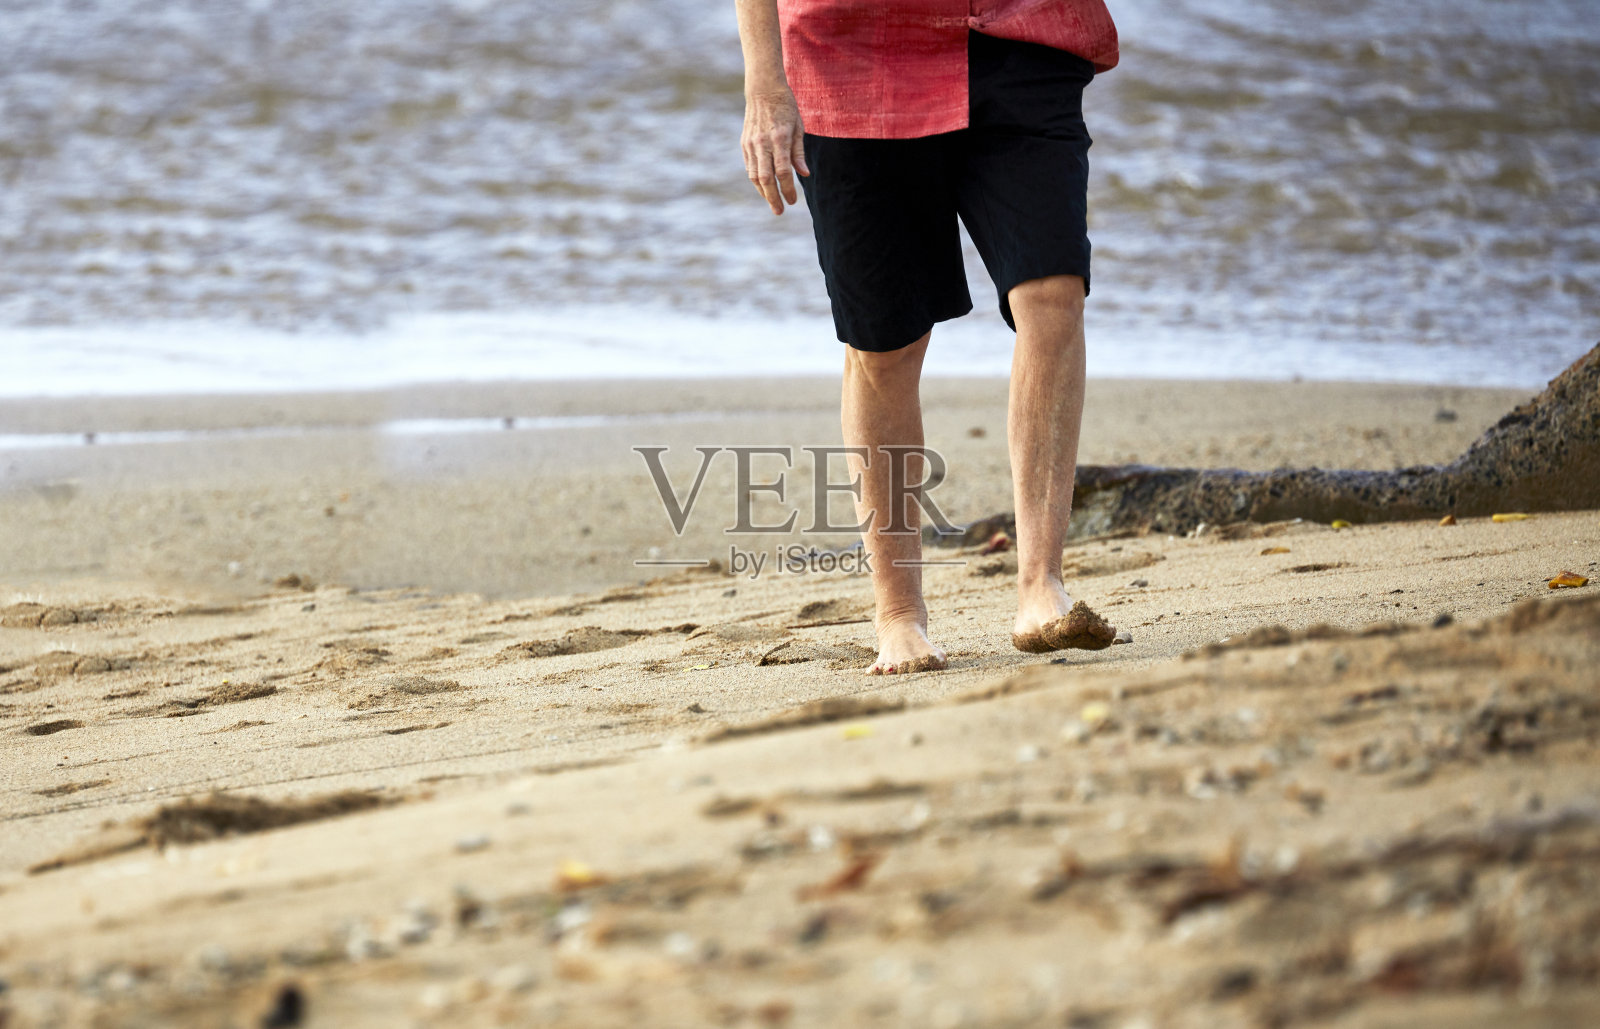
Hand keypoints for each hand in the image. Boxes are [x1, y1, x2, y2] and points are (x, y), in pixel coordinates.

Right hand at [742, 88, 808, 214]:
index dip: (788, 189)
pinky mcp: (744, 143)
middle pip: (766, 178)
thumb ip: (799, 152)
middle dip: (773, 198)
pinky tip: (764, 188)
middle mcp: (763, 143)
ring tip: (772, 202)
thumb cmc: (786, 108)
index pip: (783, 171)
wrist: (763, 89)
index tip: (794, 200)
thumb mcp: (798, 127)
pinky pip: (749, 167)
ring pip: (754, 175)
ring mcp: (751, 144)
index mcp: (779, 138)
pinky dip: (756, 181)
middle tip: (779, 211)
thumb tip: (804, 174)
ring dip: (763, 192)